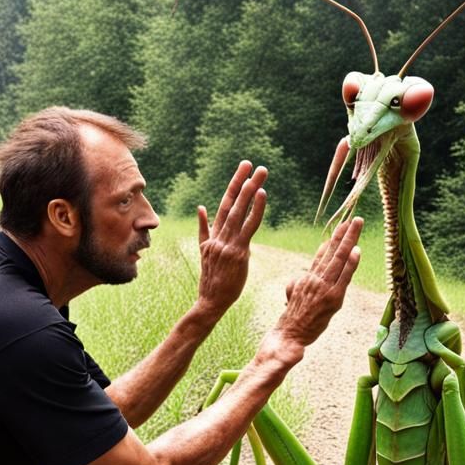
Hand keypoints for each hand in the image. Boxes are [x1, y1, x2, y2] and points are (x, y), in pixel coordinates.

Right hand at [195, 161, 267, 318]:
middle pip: (231, 203)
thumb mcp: (205, 252)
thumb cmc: (213, 281)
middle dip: (242, 182)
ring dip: (250, 190)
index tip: (243, 170)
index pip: (224, 206)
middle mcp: (219, 236)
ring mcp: (227, 244)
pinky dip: (256, 210)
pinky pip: (248, 227)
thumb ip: (204, 230)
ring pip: (239, 211)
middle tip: (252, 164)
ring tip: (260, 173)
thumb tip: (202, 208)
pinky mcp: (237, 252)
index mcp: (212, 236)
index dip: (234, 186)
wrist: (210, 301)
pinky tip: (262, 194)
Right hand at [276, 217, 362, 349]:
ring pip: (338, 258)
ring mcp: (324, 287)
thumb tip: (303, 274)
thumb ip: (298, 281)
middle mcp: (315, 278)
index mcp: (306, 277)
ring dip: (349, 240)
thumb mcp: (291, 294)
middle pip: (332, 251)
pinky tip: (357, 250)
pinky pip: (344, 277)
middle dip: (343, 233)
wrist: (288, 334)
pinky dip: (351, 263)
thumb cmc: (292, 318)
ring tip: (357, 224)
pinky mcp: (332, 298)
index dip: (332, 240)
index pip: (322, 254)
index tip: (342, 226)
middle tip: (354, 218)